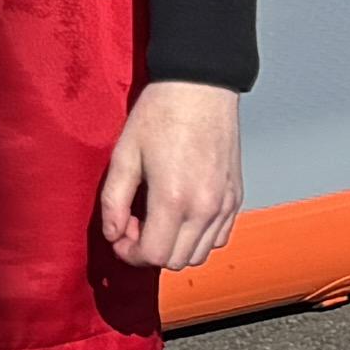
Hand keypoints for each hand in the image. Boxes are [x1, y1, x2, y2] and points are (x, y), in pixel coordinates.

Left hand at [102, 78, 246, 272]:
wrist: (200, 87)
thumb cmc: (160, 114)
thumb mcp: (124, 153)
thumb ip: (114, 200)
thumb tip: (113, 233)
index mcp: (174, 199)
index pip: (154, 256)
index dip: (130, 253)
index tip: (120, 236)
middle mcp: (205, 208)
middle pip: (177, 261)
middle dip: (150, 252)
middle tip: (135, 224)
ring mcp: (224, 205)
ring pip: (200, 254)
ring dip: (175, 247)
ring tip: (158, 218)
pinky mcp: (235, 197)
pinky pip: (219, 237)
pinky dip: (199, 237)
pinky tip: (182, 214)